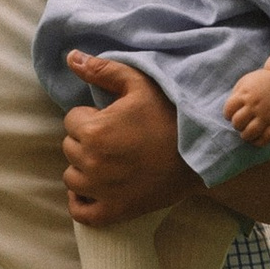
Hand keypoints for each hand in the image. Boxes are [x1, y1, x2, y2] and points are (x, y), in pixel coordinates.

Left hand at [61, 54, 198, 228]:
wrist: (200, 155)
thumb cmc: (169, 116)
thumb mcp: (139, 85)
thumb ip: (103, 70)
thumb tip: (70, 56)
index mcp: (94, 130)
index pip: (71, 121)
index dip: (91, 117)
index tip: (112, 120)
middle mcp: (92, 162)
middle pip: (69, 148)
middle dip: (87, 141)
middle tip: (115, 140)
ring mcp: (101, 190)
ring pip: (72, 178)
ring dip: (84, 169)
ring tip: (111, 161)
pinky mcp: (113, 211)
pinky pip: (80, 211)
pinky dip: (82, 201)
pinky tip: (95, 189)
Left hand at [225, 65, 269, 144]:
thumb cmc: (260, 83)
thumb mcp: (244, 83)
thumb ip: (236, 97)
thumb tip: (229, 113)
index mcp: (245, 95)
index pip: (228, 111)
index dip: (228, 114)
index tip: (232, 114)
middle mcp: (255, 106)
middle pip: (238, 123)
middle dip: (237, 125)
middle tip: (242, 123)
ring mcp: (267, 115)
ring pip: (250, 133)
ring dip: (246, 135)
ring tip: (247, 132)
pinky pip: (267, 138)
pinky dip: (259, 142)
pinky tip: (256, 138)